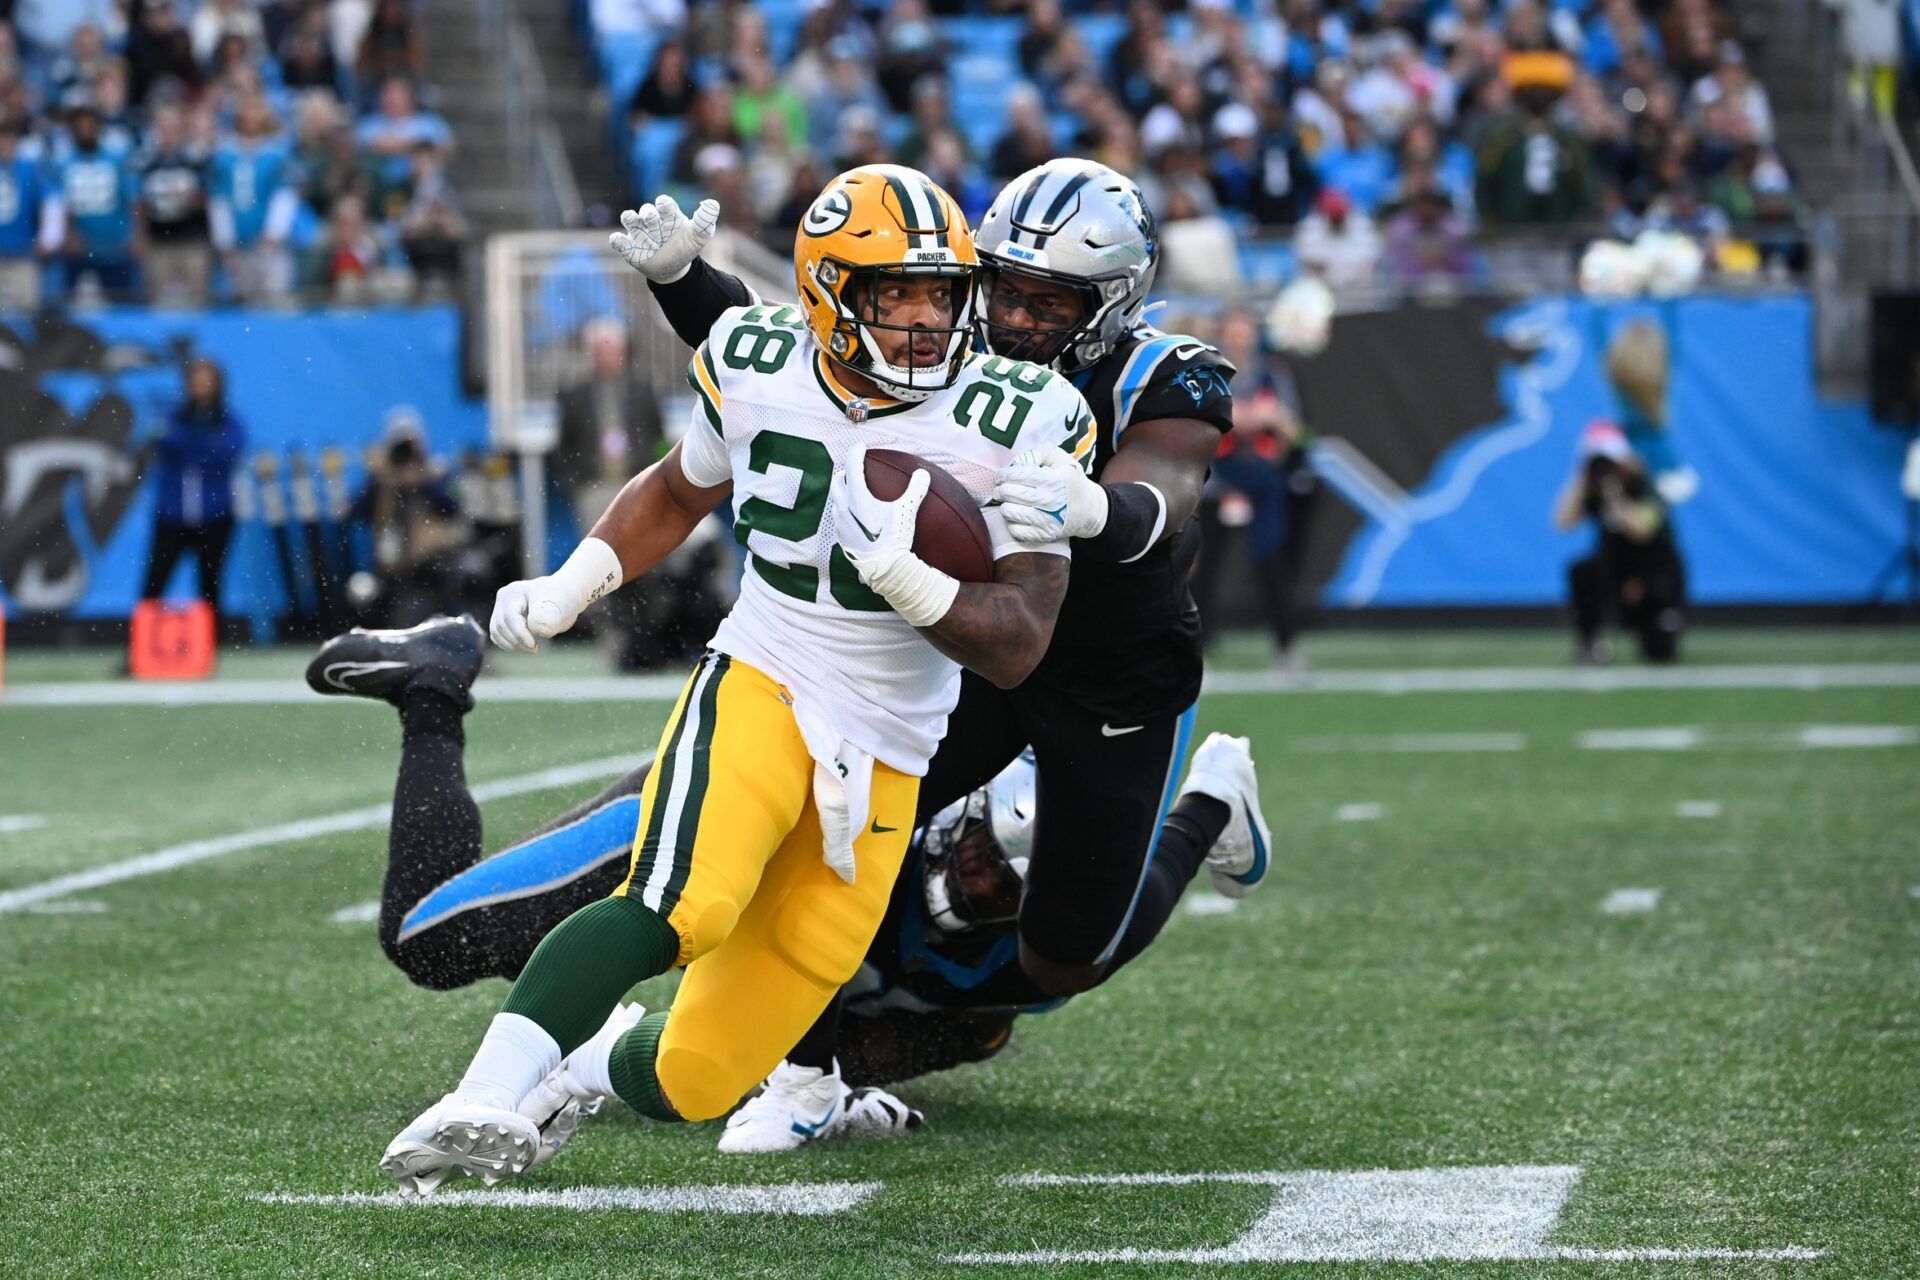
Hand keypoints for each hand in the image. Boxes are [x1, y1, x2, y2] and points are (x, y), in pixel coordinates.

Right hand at [489, 575, 586, 651]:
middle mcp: (504, 597)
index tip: (534, 646)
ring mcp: (500, 608)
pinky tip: (524, 647)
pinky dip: (508, 644)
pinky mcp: (501, 619)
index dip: (520, 634)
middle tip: (535, 649)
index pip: (510, 616)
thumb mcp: (560, 604)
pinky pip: (497, 635)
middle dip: (518, 641)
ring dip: (512, 645)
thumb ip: (548, 616)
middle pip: (501, 625)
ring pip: (496, 632)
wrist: (563, 596)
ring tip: (532, 648)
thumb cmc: (563, 599)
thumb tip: (536, 630)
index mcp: (515, 590)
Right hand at [609, 194, 718, 282]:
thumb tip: (712, 204)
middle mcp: (652, 221)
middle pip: (646, 210)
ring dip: (630, 218)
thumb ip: (705, 221)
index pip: (664, 203)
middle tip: (651, 219)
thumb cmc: (685, 247)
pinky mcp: (629, 248)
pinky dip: (617, 240)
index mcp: (668, 214)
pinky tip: (619, 240)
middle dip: (648, 213)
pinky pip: (618, 241)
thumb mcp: (700, 236)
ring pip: (629, 219)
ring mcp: (639, 233)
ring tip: (632, 219)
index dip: (664, 204)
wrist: (674, 268)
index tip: (665, 206)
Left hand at [833, 444, 928, 582]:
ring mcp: (839, 524)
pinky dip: (845, 510)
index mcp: (856, 497)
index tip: (861, 447)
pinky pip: (838, 517)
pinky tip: (855, 515)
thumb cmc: (894, 537)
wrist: (884, 568)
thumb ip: (915, 489)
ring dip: (843, 492)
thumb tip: (923, 474)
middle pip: (837, 481)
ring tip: (853, 491)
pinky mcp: (841, 538)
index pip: (852, 466)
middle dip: (845, 471)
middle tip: (854, 468)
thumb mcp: (907, 510)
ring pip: (836, 500)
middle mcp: (843, 507)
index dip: (856, 453)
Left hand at [994, 444, 1106, 541]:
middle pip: (1008, 493)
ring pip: (1008, 512)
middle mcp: (1048, 501)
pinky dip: (1012, 522)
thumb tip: (1020, 460)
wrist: (1089, 510)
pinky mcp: (1043, 535)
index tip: (1001, 476)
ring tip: (1009, 502)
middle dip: (1000, 490)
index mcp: (1052, 480)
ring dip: (1005, 505)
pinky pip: (1015, 530)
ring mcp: (1046, 520)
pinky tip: (1018, 516)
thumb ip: (1041, 453)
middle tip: (1001, 489)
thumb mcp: (1063, 460)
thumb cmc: (1072, 482)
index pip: (1016, 475)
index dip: (1003, 475)